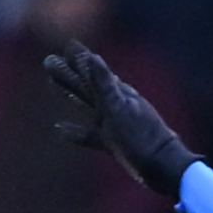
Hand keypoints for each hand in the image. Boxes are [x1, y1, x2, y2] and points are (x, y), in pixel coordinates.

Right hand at [41, 40, 196, 199]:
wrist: (163, 168)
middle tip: (49, 61)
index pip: (93, 71)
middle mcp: (114, 106)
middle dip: (68, 73)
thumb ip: (104, 84)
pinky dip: (74, 132)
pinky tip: (59, 129)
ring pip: (86, 105)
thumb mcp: (119, 107)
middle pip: (86, 85)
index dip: (80, 59)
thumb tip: (92, 56)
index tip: (67, 45)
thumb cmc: (142, 137)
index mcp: (117, 94)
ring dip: (70, 93)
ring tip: (52, 82)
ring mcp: (113, 125)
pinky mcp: (113, 144)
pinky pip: (90, 135)